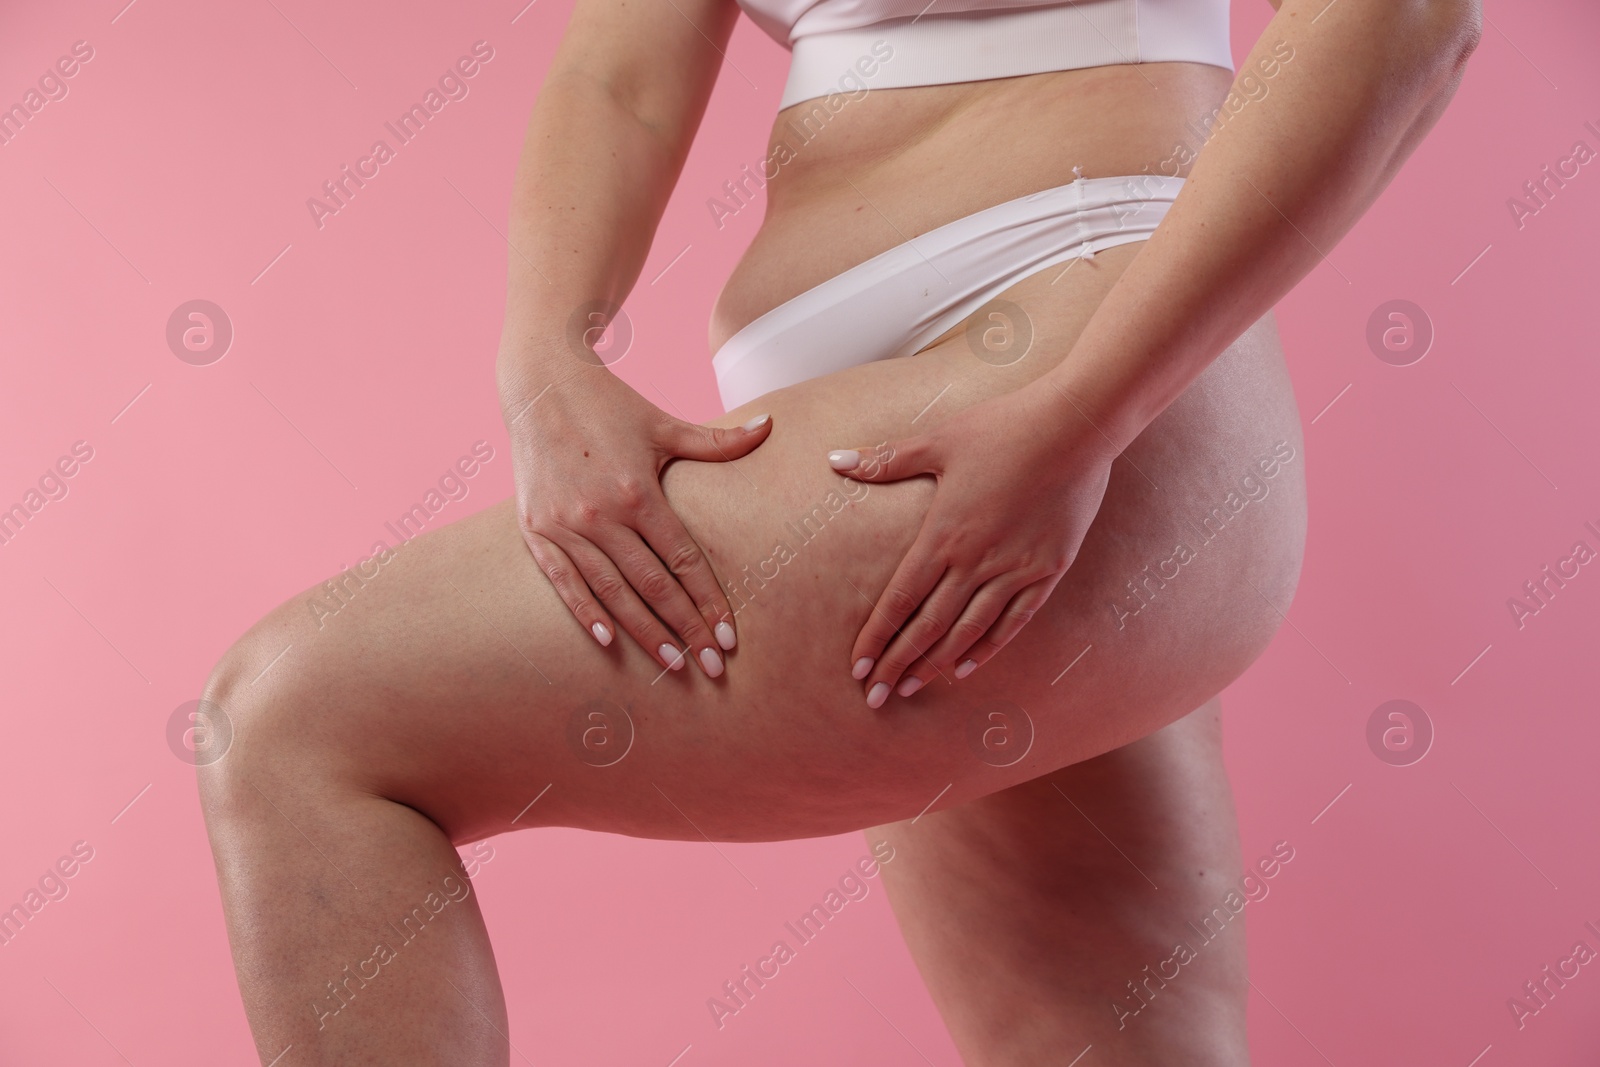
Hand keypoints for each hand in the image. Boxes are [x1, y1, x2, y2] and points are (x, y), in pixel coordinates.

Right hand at [503, 366, 771, 676]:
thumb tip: (770, 425)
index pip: (682, 561)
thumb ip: (716, 441)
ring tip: (672, 663)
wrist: (540, 383)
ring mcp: (564, 525)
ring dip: (644, 631)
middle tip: (712, 667)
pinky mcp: (535, 529)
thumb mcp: (664, 423)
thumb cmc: (609, 403)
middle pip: (652, 586)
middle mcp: (600, 515)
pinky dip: (585, 612)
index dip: (708, 601)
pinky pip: (563, 581)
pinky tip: (609, 641)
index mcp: (637, 492)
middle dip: (685, 630)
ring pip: (611, 592)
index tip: (729, 635)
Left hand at [826, 383, 1118, 707]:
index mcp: (943, 533)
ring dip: (936, 664)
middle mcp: (975, 560)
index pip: (899, 599)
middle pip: (927, 626)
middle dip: (897, 664)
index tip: (857, 667)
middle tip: (874, 697)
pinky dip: (988, 648)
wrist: (1074, 426)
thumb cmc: (1003, 427)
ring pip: (967, 631)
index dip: (876, 636)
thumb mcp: (939, 441)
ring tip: (911, 688)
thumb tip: (834, 459)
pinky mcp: (1047, 570)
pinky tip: (966, 668)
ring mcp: (1014, 569)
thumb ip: (886, 459)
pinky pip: (1013, 621)